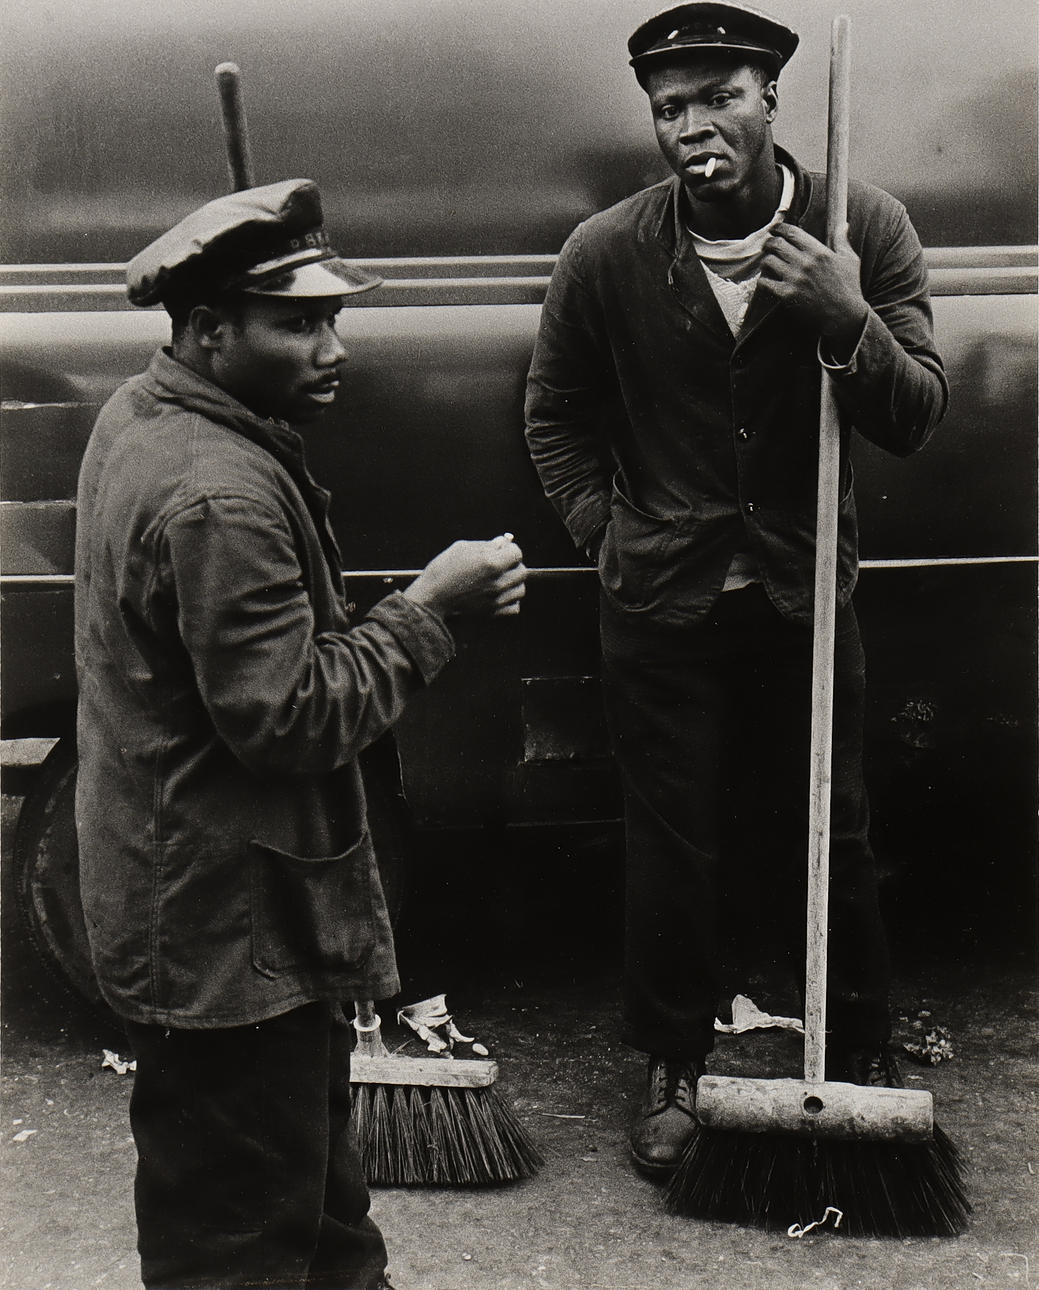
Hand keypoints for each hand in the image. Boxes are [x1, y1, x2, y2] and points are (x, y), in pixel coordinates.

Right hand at [404, 534, 526, 618]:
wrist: (431, 597)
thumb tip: (504, 542)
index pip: (517, 553)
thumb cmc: (443, 569)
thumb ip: (487, 545)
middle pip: (522, 571)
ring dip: (513, 583)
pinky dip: (510, 601)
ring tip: (499, 580)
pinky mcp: (492, 613)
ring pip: (520, 590)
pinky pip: (514, 607)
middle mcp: (498, 583)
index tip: (500, 550)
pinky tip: (499, 595)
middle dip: (513, 565)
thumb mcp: (462, 548)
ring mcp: (496, 600)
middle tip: (500, 564)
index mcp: (491, 564)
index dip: (509, 549)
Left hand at [758, 222, 867, 357]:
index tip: (774, 229)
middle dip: (768, 243)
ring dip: (765, 261)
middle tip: (766, 246)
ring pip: (768, 261)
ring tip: (766, 263)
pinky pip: (766, 282)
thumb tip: (843, 225)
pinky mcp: (787, 295)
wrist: (844, 316)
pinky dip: (763, 280)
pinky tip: (766, 281)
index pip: (792, 233)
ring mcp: (795, 279)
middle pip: (777, 245)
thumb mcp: (850, 261)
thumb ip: (842, 241)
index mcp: (819, 252)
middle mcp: (805, 263)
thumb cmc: (848, 288)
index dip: (780, 229)